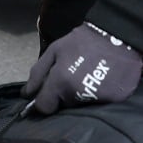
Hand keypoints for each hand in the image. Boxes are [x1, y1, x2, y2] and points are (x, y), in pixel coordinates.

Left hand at [23, 23, 142, 114]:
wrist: (116, 35)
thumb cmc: (81, 42)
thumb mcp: (54, 51)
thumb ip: (37, 74)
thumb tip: (25, 94)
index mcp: (61, 82)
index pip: (45, 107)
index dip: (44, 101)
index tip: (48, 93)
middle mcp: (79, 94)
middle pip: (65, 106)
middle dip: (64, 95)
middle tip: (72, 77)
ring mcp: (99, 99)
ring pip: (82, 105)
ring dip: (81, 95)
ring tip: (88, 77)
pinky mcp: (116, 99)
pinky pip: (101, 103)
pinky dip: (100, 95)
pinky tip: (102, 81)